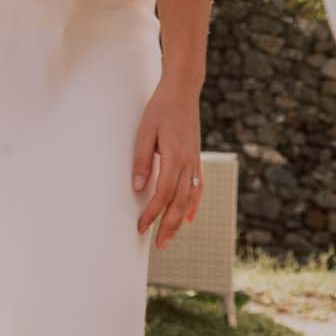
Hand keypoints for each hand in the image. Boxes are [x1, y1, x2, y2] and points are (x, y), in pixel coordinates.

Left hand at [132, 81, 203, 248]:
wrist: (183, 91)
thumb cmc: (161, 109)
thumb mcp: (145, 132)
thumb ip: (141, 160)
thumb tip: (137, 187)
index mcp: (174, 157)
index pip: (163, 194)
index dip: (152, 213)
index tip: (140, 226)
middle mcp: (188, 163)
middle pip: (179, 202)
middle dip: (168, 226)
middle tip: (158, 245)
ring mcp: (195, 161)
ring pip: (190, 198)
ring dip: (179, 220)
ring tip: (170, 237)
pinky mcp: (196, 158)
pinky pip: (198, 186)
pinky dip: (194, 204)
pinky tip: (188, 217)